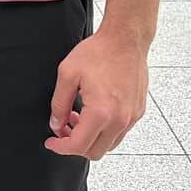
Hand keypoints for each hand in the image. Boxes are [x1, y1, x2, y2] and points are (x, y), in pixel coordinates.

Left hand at [44, 27, 148, 160]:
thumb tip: (56, 124)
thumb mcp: (68, 74)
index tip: (52, 142)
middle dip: (75, 145)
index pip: (78, 145)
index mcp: (101, 113)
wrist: (126, 39)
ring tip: (79, 116)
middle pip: (95, 152)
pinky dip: (105, 130)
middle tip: (63, 128)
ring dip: (91, 138)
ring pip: (109, 145)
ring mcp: (132, 117)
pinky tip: (94, 111)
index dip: (60, 147)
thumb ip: (59, 103)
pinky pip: (120, 132)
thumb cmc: (99, 52)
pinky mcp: (138, 112)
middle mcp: (120, 120)